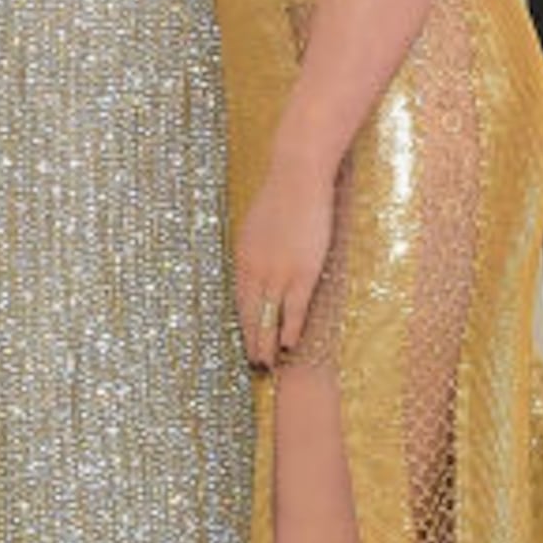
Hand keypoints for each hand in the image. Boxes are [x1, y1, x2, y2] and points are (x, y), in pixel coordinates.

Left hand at [233, 161, 335, 370]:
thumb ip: (254, 249)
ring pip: (267, 317)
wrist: (297, 177)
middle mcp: (255, 270)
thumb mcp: (256, 225)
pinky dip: (290, 329)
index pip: (240, 301)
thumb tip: (254, 264)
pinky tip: (287, 346)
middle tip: (252, 366)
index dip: (242, 324)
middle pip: (249, 315)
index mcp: (243, 259)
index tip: (244, 343)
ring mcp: (278, 272)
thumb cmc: (280, 195)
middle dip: (250, 341)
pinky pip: (294, 309)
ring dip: (265, 344)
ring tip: (266, 366)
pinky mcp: (302, 271)